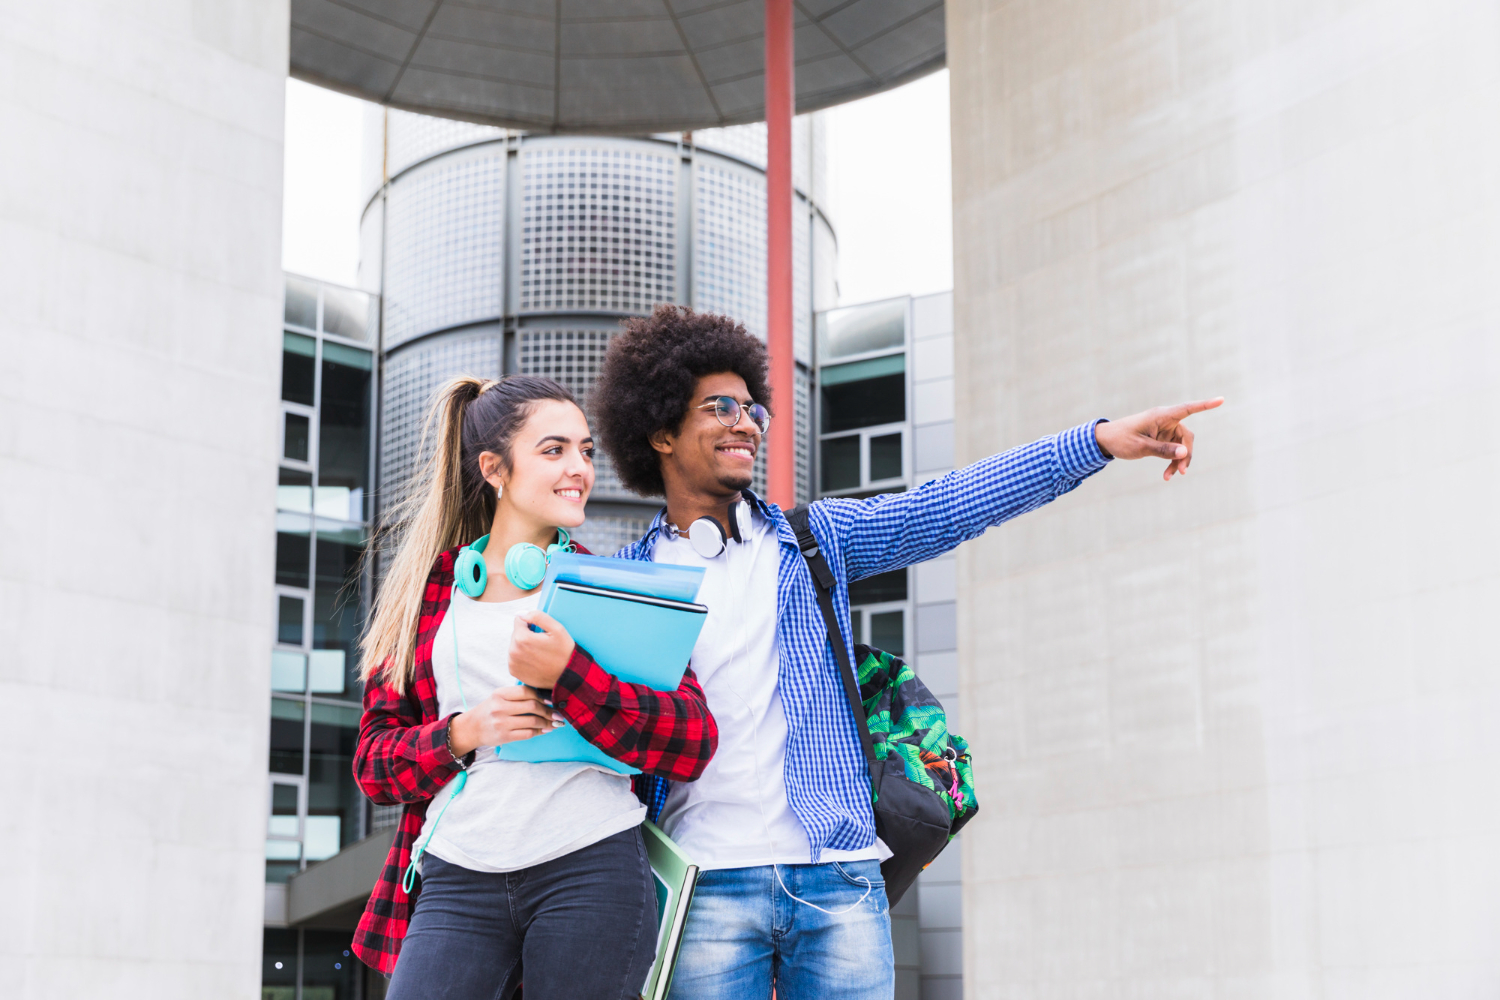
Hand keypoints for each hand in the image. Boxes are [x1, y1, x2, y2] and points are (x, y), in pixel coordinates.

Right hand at [449, 685, 560, 753]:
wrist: (472, 728)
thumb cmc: (490, 710)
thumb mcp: (499, 697)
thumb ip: (517, 695)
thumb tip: (545, 699)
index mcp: (500, 694)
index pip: (526, 691)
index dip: (541, 696)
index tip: (551, 701)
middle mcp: (500, 707)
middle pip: (532, 706)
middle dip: (548, 710)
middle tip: (557, 714)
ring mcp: (502, 723)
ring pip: (532, 721)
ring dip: (547, 722)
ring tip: (554, 723)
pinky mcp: (504, 736)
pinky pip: (528, 734)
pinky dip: (539, 732)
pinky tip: (545, 730)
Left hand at [508, 610, 576, 688]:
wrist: (566, 677)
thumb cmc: (564, 652)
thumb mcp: (557, 629)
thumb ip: (538, 616)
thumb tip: (520, 613)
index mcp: (522, 638)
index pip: (519, 620)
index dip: (531, 623)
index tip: (541, 632)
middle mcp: (513, 651)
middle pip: (516, 633)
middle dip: (527, 635)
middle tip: (543, 643)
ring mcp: (512, 663)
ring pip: (515, 646)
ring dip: (524, 646)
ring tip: (540, 652)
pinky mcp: (514, 671)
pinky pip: (515, 657)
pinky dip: (522, 657)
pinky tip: (535, 660)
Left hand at [1095, 398, 1223, 480]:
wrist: (1105, 441)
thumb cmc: (1121, 439)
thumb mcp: (1141, 447)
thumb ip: (1163, 450)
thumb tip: (1185, 453)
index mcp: (1161, 416)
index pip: (1187, 409)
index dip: (1205, 405)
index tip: (1221, 400)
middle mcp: (1166, 420)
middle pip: (1186, 436)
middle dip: (1186, 454)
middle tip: (1181, 471)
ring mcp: (1164, 430)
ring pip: (1181, 446)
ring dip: (1178, 461)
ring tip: (1171, 476)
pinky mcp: (1161, 438)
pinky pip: (1173, 450)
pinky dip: (1171, 461)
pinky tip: (1167, 475)